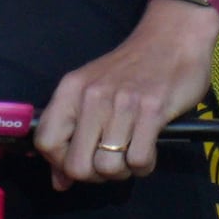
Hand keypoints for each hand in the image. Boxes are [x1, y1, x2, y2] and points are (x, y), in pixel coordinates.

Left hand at [38, 0, 218, 187]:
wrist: (173, 37)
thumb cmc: (132, 69)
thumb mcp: (93, 91)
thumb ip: (72, 133)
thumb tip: (59, 181)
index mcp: (71, 90)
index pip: (45, 142)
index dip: (59, 163)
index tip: (80, 161)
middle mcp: (92, 96)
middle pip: (77, 165)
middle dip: (95, 176)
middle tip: (110, 161)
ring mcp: (122, 103)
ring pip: (108, 168)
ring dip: (123, 171)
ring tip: (131, 152)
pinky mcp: (152, 111)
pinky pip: (139, 161)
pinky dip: (144, 165)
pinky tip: (148, 149)